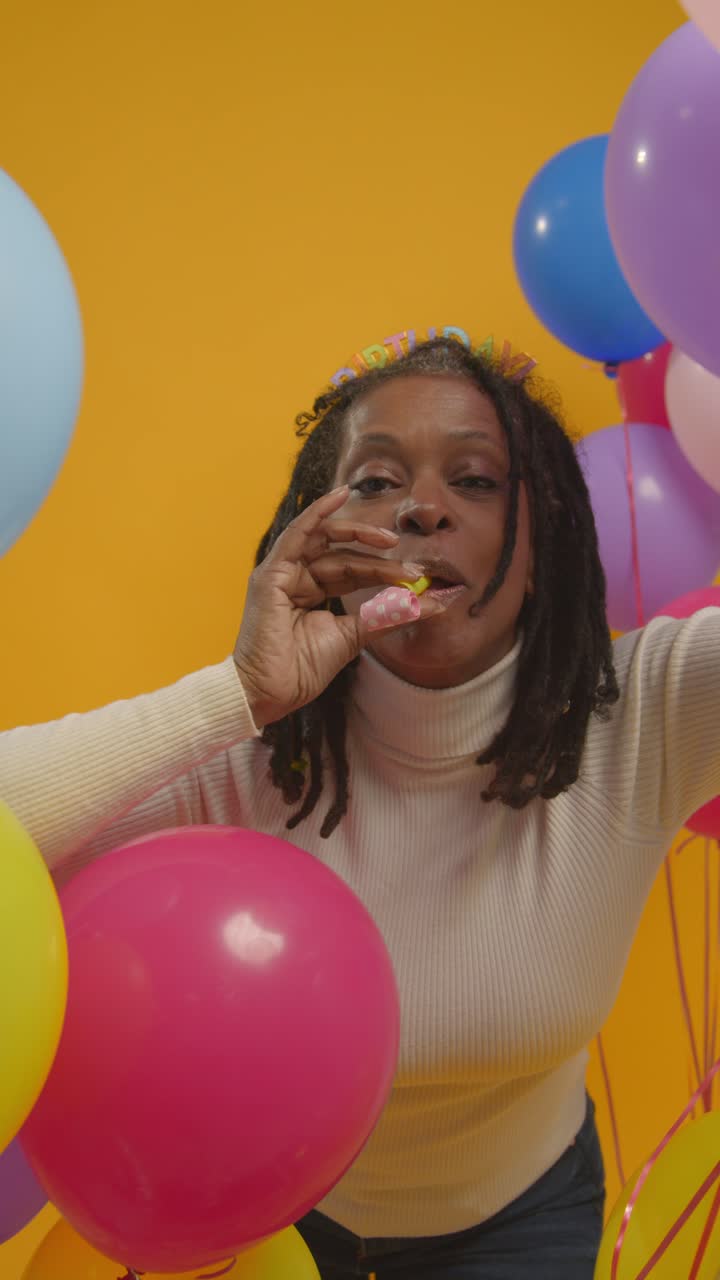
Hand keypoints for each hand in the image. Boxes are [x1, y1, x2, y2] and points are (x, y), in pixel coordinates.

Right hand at [233, 485, 444, 726]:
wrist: (272, 691)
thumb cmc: (302, 669)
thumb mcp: (354, 637)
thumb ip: (386, 616)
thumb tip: (431, 605)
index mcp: (313, 592)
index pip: (353, 572)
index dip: (384, 571)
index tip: (417, 579)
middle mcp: (297, 578)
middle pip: (343, 555)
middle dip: (377, 554)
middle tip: (409, 561)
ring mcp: (282, 573)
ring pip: (326, 542)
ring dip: (358, 534)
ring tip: (389, 539)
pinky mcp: (271, 573)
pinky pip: (297, 534)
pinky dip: (318, 512)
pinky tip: (340, 496)